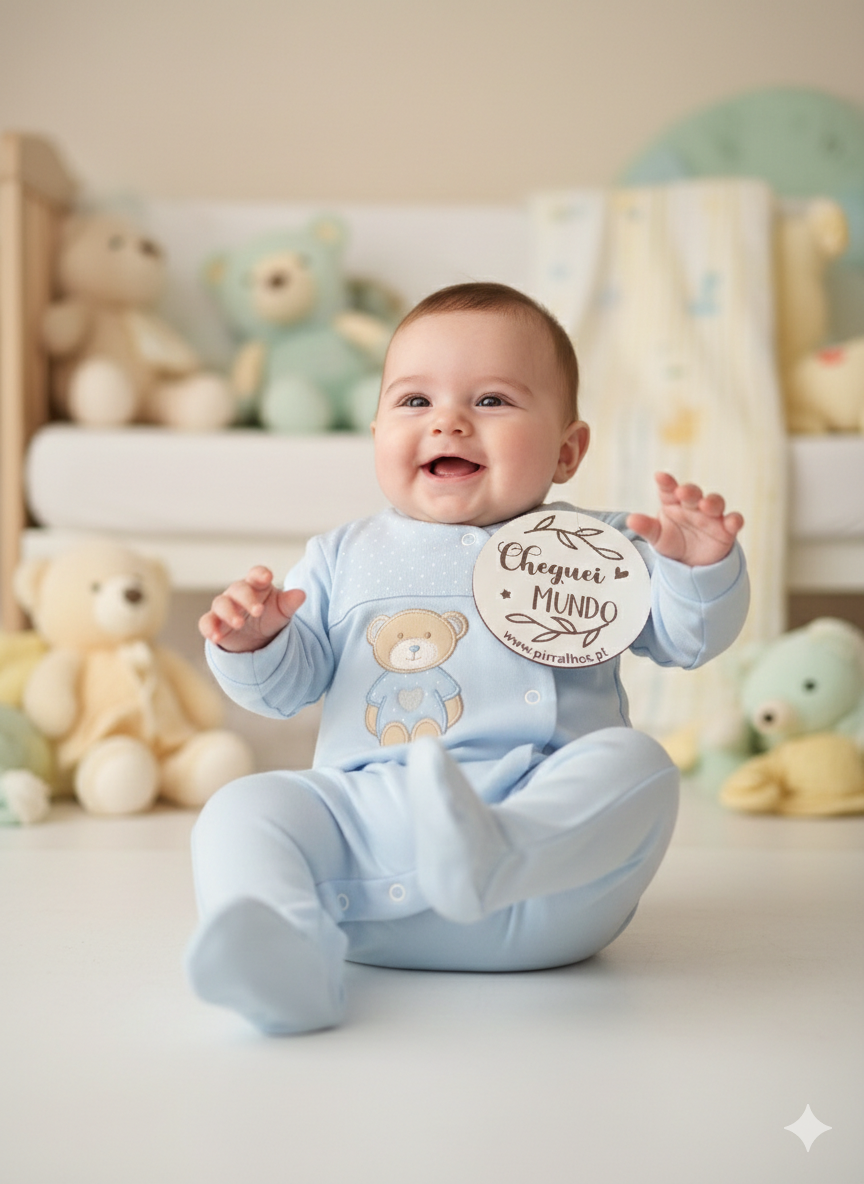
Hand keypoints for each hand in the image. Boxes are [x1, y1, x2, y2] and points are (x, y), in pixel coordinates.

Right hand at [198, 566, 305, 651]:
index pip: (256, 574)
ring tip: (239, 624)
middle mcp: (237, 592)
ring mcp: (224, 606)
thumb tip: (301, 594)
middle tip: (258, 611)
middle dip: (247, 599)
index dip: (260, 574)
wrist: (256, 639)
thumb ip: (290, 602)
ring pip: (221, 604)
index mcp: (256, 585)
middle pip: (238, 589)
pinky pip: (206, 622)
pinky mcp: (214, 622)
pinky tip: (216, 637)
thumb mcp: (282, 611)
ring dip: (229, 613)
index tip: (267, 577)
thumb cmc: (269, 616)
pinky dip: (209, 628)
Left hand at [626, 472, 743, 566]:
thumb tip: (630, 520)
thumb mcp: (656, 537)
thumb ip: (646, 527)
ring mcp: (711, 516)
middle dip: (689, 491)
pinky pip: (734, 521)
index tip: (660, 477)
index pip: (668, 489)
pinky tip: (733, 522)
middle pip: (693, 493)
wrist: (691, 564)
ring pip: (715, 502)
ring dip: (712, 502)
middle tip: (682, 492)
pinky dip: (735, 520)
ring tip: (706, 505)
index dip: (666, 482)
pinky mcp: (726, 530)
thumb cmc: (671, 542)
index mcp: (673, 502)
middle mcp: (693, 505)